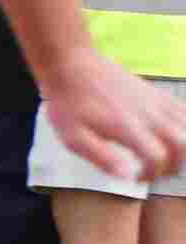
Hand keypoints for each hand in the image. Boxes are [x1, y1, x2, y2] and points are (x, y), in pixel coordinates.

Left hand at [34, 59, 185, 188]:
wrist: (72, 66)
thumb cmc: (68, 104)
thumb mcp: (73, 137)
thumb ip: (101, 157)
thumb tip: (126, 176)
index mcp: (127, 127)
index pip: (158, 157)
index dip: (152, 173)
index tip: (135, 176)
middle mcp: (148, 114)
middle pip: (182, 144)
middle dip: (172, 164)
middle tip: (153, 170)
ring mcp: (157, 102)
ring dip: (182, 148)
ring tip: (163, 155)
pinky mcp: (158, 94)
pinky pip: (184, 112)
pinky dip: (185, 127)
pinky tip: (171, 135)